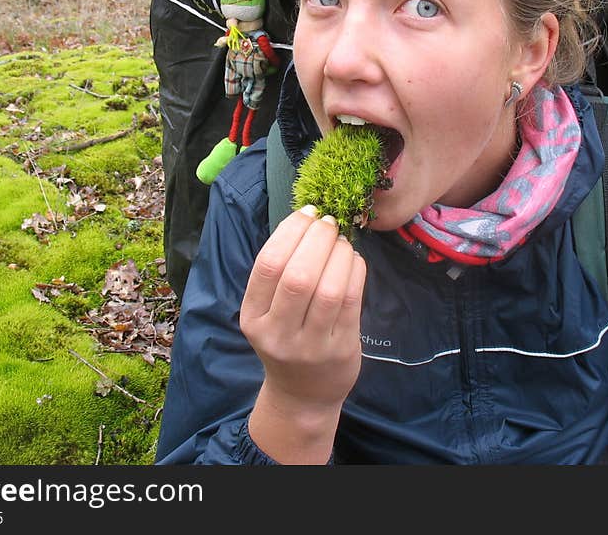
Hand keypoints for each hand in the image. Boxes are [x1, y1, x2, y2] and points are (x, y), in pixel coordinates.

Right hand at [241, 205, 365, 448]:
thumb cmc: (287, 339)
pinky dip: (355, 271)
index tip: (307, 213)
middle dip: (317, 239)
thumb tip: (309, 219)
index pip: (268, 266)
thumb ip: (281, 272)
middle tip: (329, 222)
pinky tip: (353, 259)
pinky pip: (351, 300)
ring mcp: (310, 345)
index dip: (290, 232)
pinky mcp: (340, 349)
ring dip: (339, 254)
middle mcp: (277, 333)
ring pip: (328, 288)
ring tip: (341, 241)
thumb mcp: (268, 311)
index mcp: (253, 317)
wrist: (303, 394)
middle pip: (298, 276)